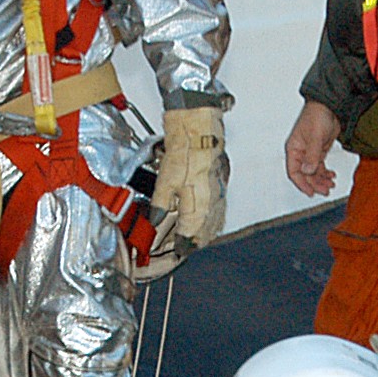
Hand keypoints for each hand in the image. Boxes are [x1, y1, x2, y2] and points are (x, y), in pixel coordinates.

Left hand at [143, 105, 227, 268]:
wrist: (200, 127)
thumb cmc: (186, 150)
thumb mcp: (164, 180)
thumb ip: (160, 204)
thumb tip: (155, 219)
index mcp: (198, 206)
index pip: (191, 235)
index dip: (182, 244)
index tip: (177, 249)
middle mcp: (212, 203)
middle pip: (206, 232)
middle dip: (196, 241)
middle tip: (186, 246)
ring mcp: (219, 193)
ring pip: (215, 221)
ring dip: (206, 231)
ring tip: (199, 237)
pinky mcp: (222, 182)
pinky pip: (220, 207)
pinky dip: (215, 217)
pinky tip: (211, 215)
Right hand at [285, 100, 343, 197]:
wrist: (329, 106)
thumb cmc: (316, 115)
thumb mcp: (315, 136)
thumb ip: (312, 155)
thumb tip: (308, 170)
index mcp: (294, 148)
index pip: (294, 172)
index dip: (302, 183)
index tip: (310, 192)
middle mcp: (300, 152)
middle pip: (305, 174)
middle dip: (315, 183)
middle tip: (325, 190)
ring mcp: (310, 152)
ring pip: (313, 172)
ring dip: (321, 180)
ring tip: (330, 185)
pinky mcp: (319, 150)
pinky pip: (320, 166)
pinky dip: (325, 172)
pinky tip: (331, 176)